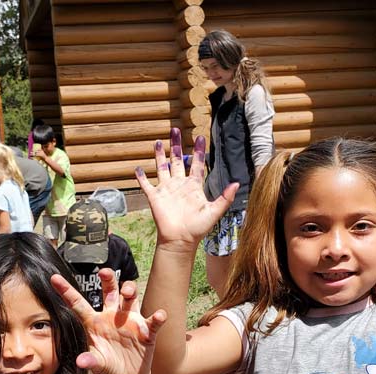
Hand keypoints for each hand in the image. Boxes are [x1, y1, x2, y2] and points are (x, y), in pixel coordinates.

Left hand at [52, 270, 165, 373]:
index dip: (66, 291)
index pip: (78, 304)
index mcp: (94, 323)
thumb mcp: (97, 365)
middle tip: (104, 272)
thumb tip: (81, 361)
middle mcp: (112, 317)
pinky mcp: (146, 332)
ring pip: (130, 299)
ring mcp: (130, 322)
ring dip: (130, 291)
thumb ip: (90, 361)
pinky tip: (159, 315)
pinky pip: (153, 322)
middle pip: (110, 292)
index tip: (53, 278)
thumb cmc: (108, 368)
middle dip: (108, 280)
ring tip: (127, 292)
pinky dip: (158, 318)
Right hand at [134, 127, 238, 248]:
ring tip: (159, 142)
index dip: (198, 151)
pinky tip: (137, 168)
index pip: (196, 164)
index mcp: (193, 186)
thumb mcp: (214, 211)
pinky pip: (146, 185)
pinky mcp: (155, 197)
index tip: (200, 137)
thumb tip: (237, 184)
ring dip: (160, 155)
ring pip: (162, 167)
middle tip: (175, 130)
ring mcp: (166, 190)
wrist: (180, 240)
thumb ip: (225, 197)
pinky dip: (141, 177)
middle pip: (177, 160)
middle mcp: (179, 184)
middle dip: (176, 145)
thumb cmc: (198, 228)